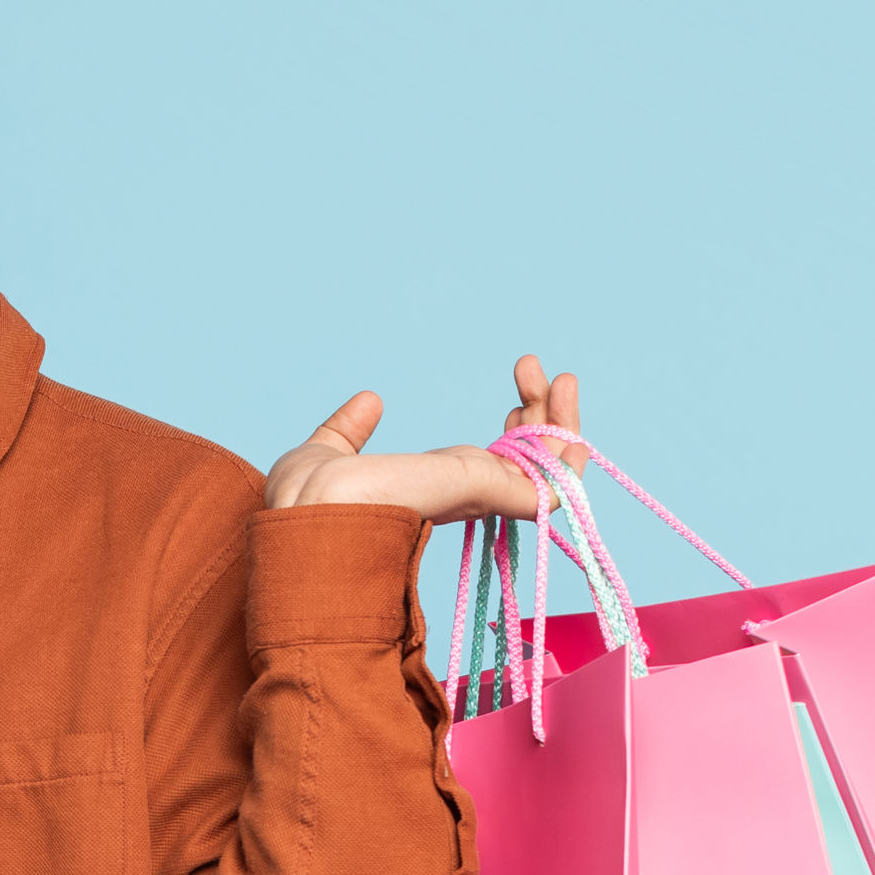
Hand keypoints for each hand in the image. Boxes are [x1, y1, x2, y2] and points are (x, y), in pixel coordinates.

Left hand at [265, 356, 587, 521]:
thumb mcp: (329, 451)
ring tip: (562, 379)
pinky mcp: (492, 501)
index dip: (519, 420)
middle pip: (528, 459)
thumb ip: (350, 428)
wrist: (312, 507)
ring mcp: (478, 501)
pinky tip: (572, 427)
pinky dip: (571, 463)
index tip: (518, 378)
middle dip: (545, 411)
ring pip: (548, 472)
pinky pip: (554, 493)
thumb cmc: (301, 502)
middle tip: (535, 367)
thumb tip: (369, 400)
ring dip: (565, 423)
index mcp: (430, 489)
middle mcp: (460, 498)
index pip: (497, 458)